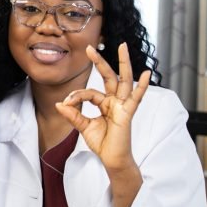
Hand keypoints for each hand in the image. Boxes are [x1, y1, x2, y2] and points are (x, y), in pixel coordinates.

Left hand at [55, 43, 149, 173]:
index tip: (65, 103)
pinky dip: (142, 86)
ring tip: (122, 47)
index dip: (76, 95)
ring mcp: (122, 105)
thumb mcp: (83, 126)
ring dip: (123, 63)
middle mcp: (114, 101)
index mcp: (104, 102)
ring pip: (123, 80)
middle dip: (99, 61)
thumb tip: (59, 103)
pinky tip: (147, 74)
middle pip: (108, 76)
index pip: (89, 92)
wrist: (111, 160)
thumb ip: (73, 114)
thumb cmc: (102, 143)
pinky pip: (136, 98)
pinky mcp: (127, 113)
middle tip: (90, 47)